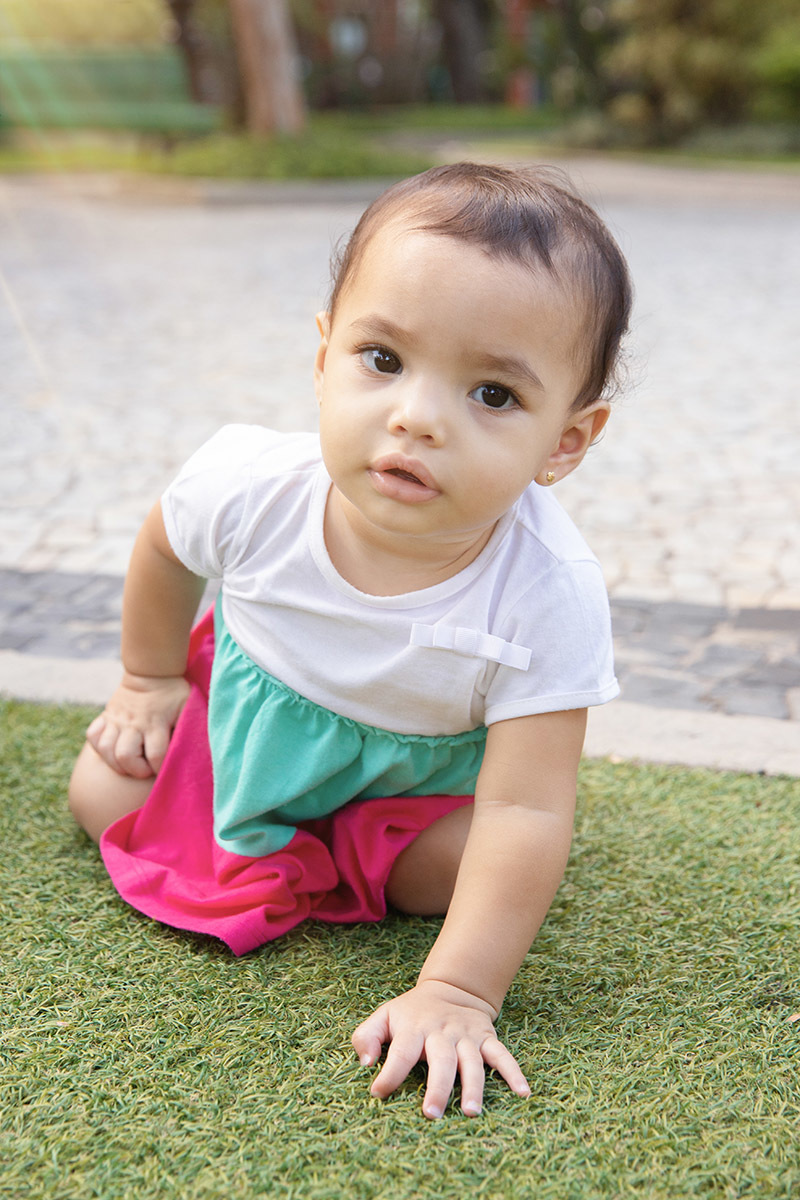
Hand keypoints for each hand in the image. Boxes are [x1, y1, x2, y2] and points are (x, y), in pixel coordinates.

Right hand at [86, 673, 189, 778]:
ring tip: (130, 764)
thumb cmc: (174, 693)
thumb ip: (192, 727)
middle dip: (135, 770)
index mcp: (156, 722)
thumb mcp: (189, 706)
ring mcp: (117, 719)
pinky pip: (93, 735)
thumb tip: (199, 749)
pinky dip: (99, 746)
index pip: (156, 755)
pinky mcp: (106, 717)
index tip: (164, 771)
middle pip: (125, 755)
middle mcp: (134, 722)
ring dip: (116, 763)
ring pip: (106, 749)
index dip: (160, 769)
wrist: (151, 671)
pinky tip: (112, 749)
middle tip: (146, 769)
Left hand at [352, 980, 529, 1119]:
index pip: (401, 1051)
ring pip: (472, 1062)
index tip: (378, 1092)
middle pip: (441, 1060)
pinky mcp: (486, 1039)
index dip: (390, 1072)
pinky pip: (502, 1055)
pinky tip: (523, 1093)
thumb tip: (365, 1063)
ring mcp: (466, 1036)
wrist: (452, 988)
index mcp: (414, 1028)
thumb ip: (366, 1036)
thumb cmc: (412, 1013)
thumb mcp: (384, 1015)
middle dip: (437, 1087)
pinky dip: (513, 1072)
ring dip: (473, 1086)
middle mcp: (442, 1032)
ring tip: (470, 1111)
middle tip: (431, 1113)